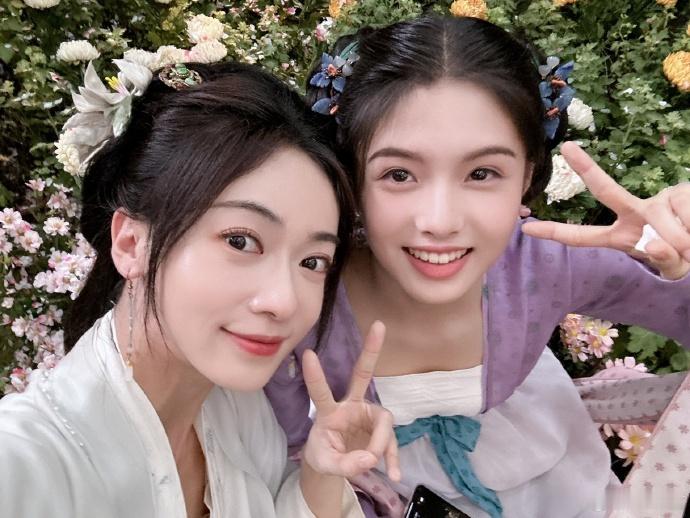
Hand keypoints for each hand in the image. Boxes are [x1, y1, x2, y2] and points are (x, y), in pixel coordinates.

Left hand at [301, 321, 399, 481]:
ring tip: (371, 464)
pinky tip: (395, 473)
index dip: (315, 375)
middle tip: (379, 325)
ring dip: (380, 444)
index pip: (320, 392)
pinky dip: (392, 458)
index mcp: (329, 412)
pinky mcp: (380, 430)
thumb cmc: (324, 455)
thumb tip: (369, 459)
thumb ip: (345, 465)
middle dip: (371, 350)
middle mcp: (350, 406)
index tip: (307, 353)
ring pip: (383, 420)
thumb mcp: (326, 465)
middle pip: (362, 374)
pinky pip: (391, 442)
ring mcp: (368, 415)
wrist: (335, 464)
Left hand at [522, 141, 689, 279]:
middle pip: (606, 190)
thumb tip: (655, 244)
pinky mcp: (681, 193)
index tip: (527, 227)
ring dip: (682, 240)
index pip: (584, 237)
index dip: (556, 232)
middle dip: (586, 169)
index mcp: (622, 235)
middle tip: (566, 148)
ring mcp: (657, 201)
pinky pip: (685, 215)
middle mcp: (635, 213)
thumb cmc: (685, 255)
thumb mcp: (671, 266)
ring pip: (661, 221)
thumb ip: (664, 260)